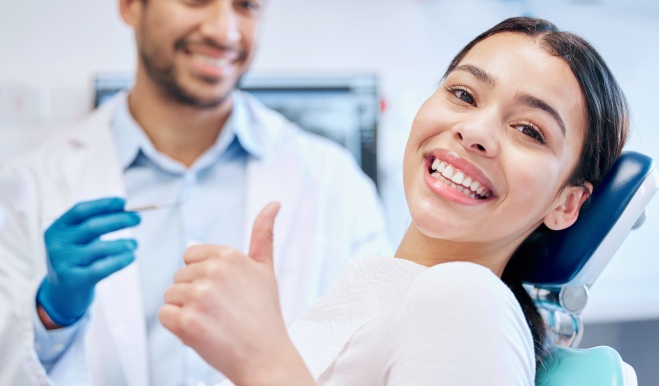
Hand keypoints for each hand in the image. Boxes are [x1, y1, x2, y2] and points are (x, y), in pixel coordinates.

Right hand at [37, 197, 140, 326]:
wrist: (62, 294)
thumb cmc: (79, 259)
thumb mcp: (81, 240)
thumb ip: (97, 224)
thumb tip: (125, 209)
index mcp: (57, 229)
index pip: (80, 210)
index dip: (102, 204)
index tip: (123, 201)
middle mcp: (56, 244)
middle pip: (91, 227)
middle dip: (118, 220)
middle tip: (138, 218)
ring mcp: (63, 263)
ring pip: (99, 248)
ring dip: (122, 243)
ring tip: (134, 244)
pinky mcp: (74, 281)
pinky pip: (102, 268)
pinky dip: (120, 260)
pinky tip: (132, 256)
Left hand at [160, 202, 313, 385]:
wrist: (266, 357)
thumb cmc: (264, 317)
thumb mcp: (266, 270)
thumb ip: (264, 234)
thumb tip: (274, 204)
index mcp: (228, 255)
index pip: (191, 257)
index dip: (204, 278)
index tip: (225, 294)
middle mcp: (213, 271)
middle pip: (179, 278)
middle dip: (194, 296)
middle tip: (222, 312)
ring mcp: (199, 296)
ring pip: (170, 296)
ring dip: (186, 312)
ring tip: (214, 323)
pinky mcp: (186, 321)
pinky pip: (164, 315)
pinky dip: (177, 328)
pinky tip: (202, 333)